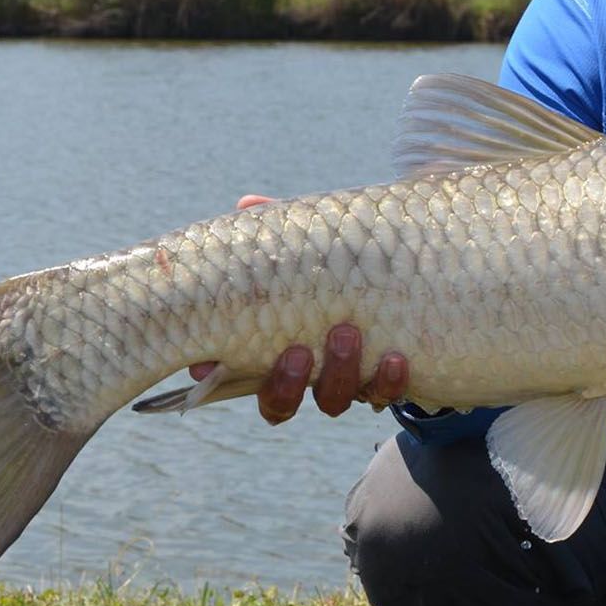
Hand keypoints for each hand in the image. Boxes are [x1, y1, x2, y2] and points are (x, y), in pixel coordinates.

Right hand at [188, 195, 409, 423]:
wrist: (399, 290)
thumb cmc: (332, 271)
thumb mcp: (304, 253)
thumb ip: (278, 234)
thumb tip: (247, 203)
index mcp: (268, 350)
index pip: (231, 376)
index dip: (215, 376)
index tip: (207, 364)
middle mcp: (301, 378)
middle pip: (280, 402)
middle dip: (287, 382)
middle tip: (297, 351)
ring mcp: (341, 384)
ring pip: (331, 400)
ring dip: (338, 374)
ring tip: (346, 333)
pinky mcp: (382, 384)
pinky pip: (384, 394)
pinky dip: (388, 381)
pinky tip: (396, 358)